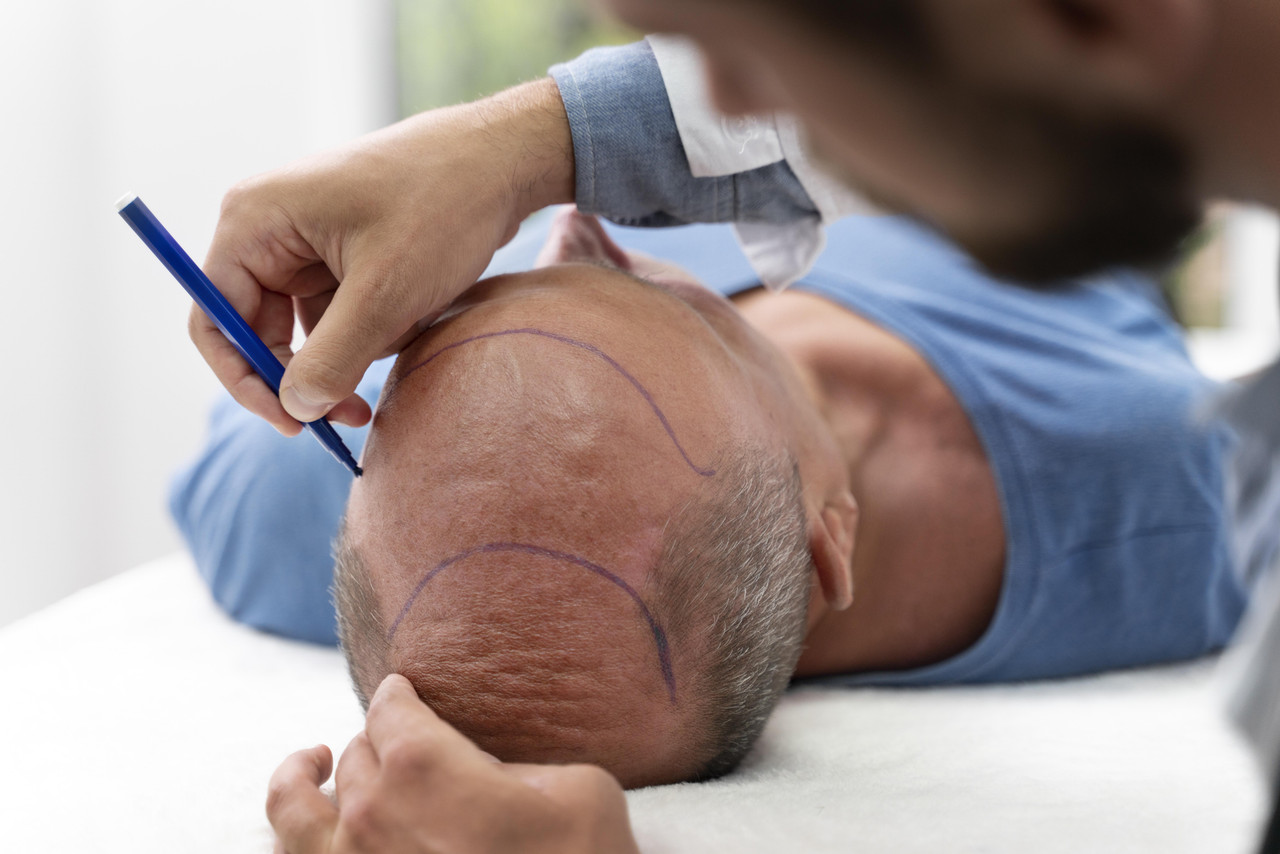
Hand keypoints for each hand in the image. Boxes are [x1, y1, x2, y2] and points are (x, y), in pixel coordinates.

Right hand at [197, 79, 573, 433]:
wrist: (502, 161)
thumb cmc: (441, 207)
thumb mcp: (385, 293)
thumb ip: (331, 358)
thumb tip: (296, 408)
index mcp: (254, 222)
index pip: (215, 320)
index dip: (245, 379)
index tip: (292, 423)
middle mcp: (270, 231)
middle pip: (261, 332)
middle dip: (310, 375)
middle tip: (354, 415)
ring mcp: (309, 244)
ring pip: (311, 331)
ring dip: (356, 349)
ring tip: (408, 328)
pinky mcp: (347, 256)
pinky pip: (345, 316)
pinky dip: (379, 328)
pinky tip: (418, 309)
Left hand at [266, 675, 640, 853]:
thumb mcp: (577, 789)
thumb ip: (520, 766)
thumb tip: (492, 777)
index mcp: (422, 764)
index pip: (389, 707)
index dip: (397, 694)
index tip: (401, 691)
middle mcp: (369, 812)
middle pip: (356, 753)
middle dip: (376, 741)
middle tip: (396, 741)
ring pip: (296, 806)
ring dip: (302, 778)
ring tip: (311, 763)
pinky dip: (290, 838)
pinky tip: (311, 827)